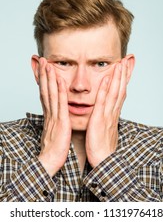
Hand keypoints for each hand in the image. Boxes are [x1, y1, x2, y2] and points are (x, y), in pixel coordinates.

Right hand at [37, 58, 70, 176]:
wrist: (51, 161)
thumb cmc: (55, 147)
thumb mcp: (55, 130)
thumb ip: (56, 120)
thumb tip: (57, 114)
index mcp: (50, 115)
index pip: (45, 94)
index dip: (44, 81)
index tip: (44, 69)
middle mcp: (50, 113)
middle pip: (46, 90)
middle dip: (44, 74)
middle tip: (43, 60)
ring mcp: (55, 116)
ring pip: (51, 93)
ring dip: (49, 78)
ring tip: (48, 64)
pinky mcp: (61, 122)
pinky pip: (61, 104)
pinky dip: (60, 91)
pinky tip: (59, 80)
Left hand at [86, 58, 127, 166]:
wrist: (102, 160)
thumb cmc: (101, 144)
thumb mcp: (105, 126)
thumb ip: (106, 115)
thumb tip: (106, 109)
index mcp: (113, 112)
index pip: (121, 91)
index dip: (124, 79)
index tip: (127, 66)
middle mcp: (113, 111)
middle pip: (121, 89)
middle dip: (124, 73)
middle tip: (128, 59)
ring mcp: (108, 115)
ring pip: (115, 92)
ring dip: (118, 77)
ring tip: (120, 63)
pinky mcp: (100, 120)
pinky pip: (103, 102)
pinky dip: (106, 89)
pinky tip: (108, 78)